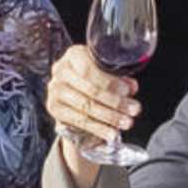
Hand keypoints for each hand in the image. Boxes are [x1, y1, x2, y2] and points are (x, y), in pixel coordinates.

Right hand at [46, 41, 140, 161]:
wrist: (73, 89)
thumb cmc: (93, 76)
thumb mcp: (106, 71)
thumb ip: (119, 78)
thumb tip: (132, 87)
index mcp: (74, 54)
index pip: (89, 69)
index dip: (110, 82)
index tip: (128, 91)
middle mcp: (61, 70)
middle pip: (90, 90)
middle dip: (115, 102)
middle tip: (133, 110)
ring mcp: (55, 90)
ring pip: (86, 107)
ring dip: (110, 117)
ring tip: (126, 123)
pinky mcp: (54, 108)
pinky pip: (79, 121)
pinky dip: (98, 128)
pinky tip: (111, 133)